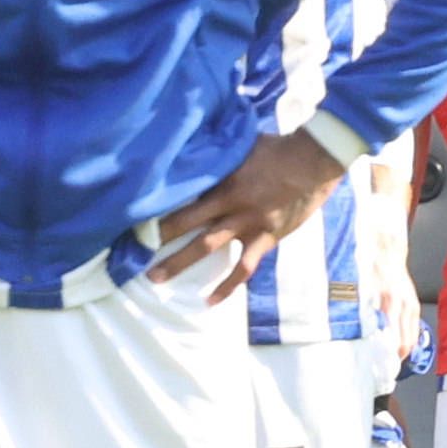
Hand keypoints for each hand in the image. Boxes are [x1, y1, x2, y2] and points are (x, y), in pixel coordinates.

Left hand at [151, 130, 349, 298]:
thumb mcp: (242, 146)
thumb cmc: (278, 148)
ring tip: (156, 278)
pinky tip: (210, 301)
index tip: (135, 217)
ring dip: (180, 263)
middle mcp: (231, 206)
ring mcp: (249, 225)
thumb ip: (219, 156)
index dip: (159, 208)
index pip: (184, 198)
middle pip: (188, 225)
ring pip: (208, 248)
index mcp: (223, 182)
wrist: (314, 162)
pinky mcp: (266, 238)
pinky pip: (244, 268)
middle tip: (132, 251)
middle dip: (159, 239)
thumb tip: (194, 152)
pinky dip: (227, 286)